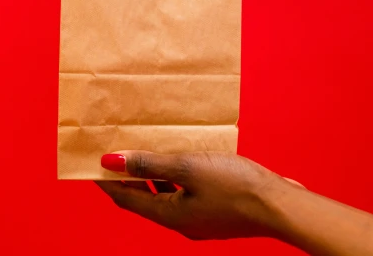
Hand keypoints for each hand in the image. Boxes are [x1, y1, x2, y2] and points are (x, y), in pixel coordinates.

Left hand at [95, 150, 299, 240]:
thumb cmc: (236, 186)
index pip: (125, 198)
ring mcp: (199, 218)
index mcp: (169, 215)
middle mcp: (181, 221)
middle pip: (143, 198)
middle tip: (115, 153)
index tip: (92, 163)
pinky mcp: (215, 211)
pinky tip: (180, 159)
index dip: (106, 181)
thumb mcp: (187, 168)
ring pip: (165, 195)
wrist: (281, 206)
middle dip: (127, 176)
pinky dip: (174, 178)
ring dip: (151, 175)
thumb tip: (111, 161)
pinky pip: (184, 193)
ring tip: (144, 150)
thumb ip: (149, 163)